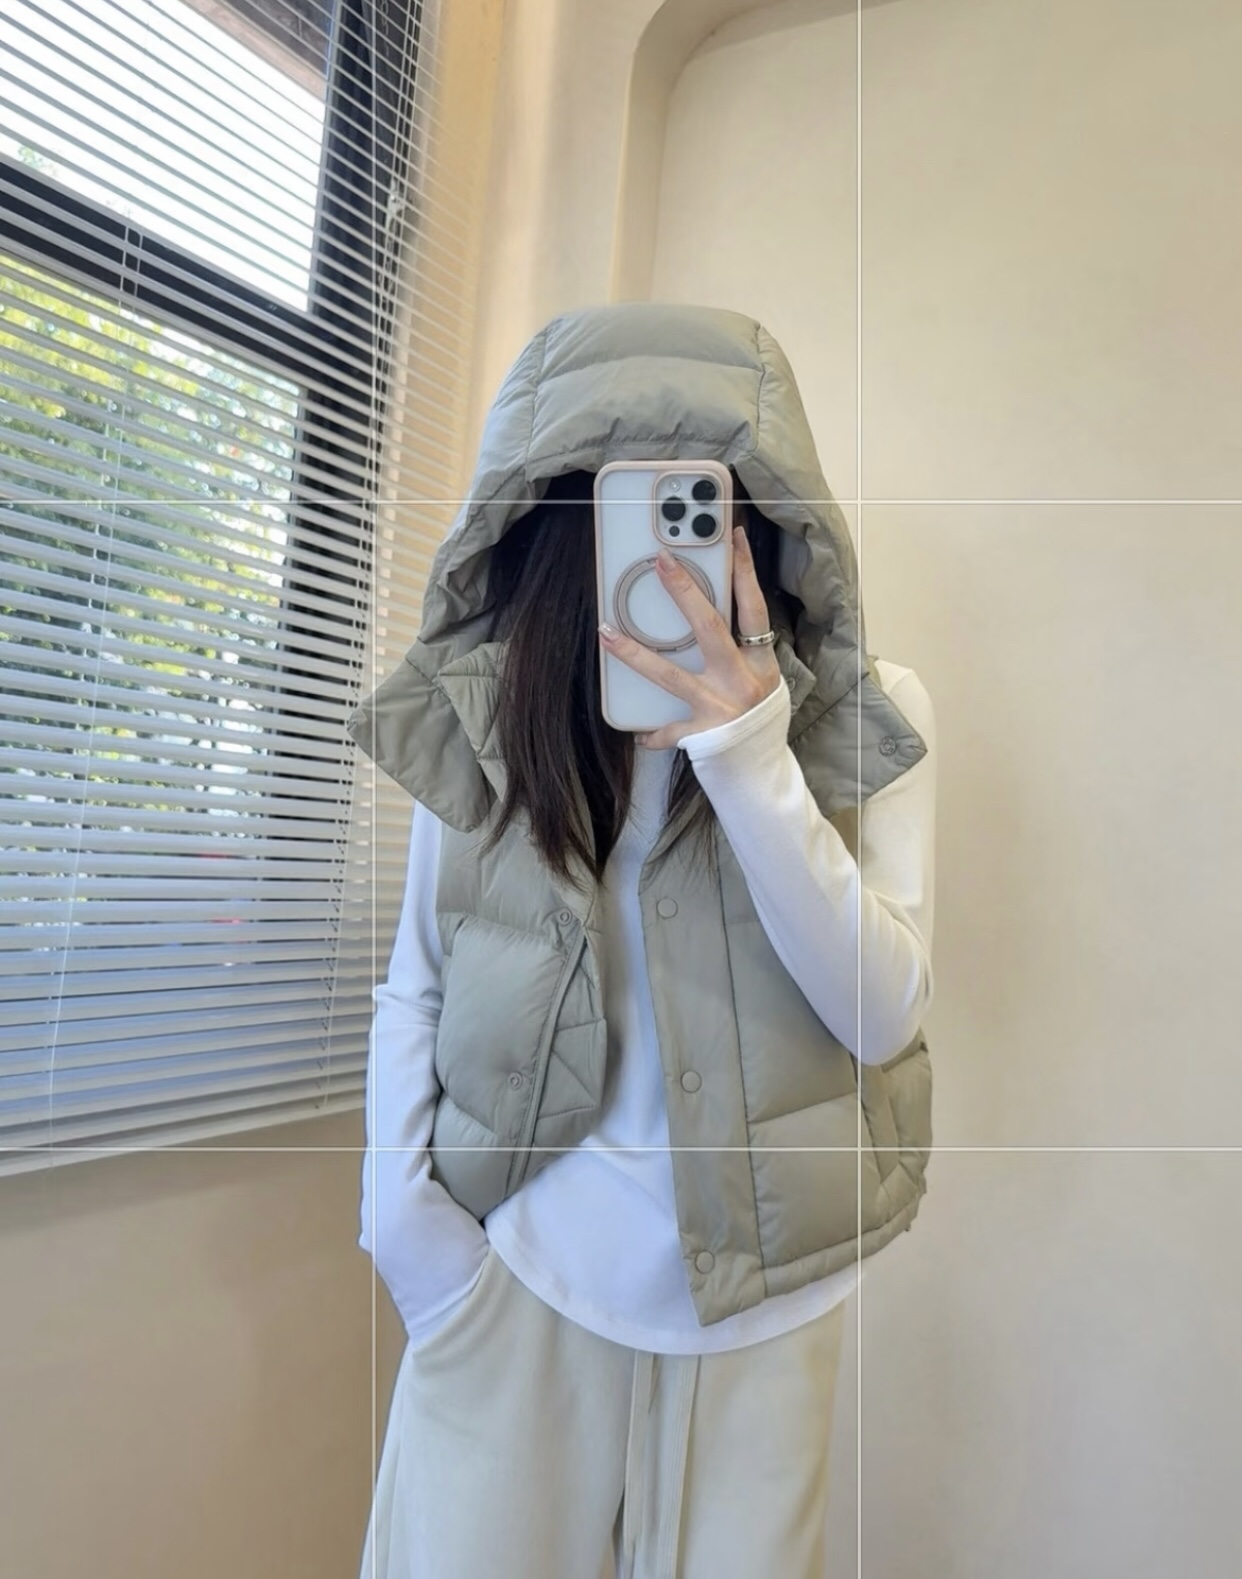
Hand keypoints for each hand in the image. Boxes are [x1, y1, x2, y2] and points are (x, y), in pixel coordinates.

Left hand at [598, 525, 781, 748]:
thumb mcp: (762, 681)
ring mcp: (718, 708)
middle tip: (661, 561)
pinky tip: (637, 733)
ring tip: (606, 633)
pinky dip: (652, 734)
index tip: (732, 536)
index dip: (744, 570)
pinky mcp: (701, 735)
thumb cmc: (759, 720)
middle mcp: (740, 681)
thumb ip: (742, 652)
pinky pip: (667, 731)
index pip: (753, 608)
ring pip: (670, 675)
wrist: (762, 772)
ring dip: (635, 653)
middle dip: (685, 592)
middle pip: (710, 627)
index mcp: (760, 664)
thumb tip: (711, 612)